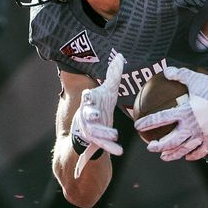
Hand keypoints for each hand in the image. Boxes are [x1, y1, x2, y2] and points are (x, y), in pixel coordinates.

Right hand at [70, 53, 125, 177]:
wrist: (87, 128)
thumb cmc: (99, 106)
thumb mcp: (107, 91)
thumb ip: (113, 75)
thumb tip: (120, 55)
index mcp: (90, 102)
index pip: (87, 98)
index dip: (88, 97)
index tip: (89, 95)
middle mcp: (86, 115)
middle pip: (87, 114)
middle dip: (90, 115)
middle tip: (95, 115)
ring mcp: (89, 128)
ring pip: (94, 131)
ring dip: (103, 133)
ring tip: (115, 135)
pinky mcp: (93, 140)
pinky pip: (100, 145)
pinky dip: (110, 148)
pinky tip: (119, 151)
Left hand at [134, 65, 207, 160]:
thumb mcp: (195, 78)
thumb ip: (179, 75)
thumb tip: (166, 71)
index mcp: (185, 112)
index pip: (161, 119)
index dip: (147, 122)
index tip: (138, 125)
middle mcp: (192, 126)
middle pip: (170, 141)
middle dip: (157, 145)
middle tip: (149, 146)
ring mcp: (203, 134)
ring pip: (184, 149)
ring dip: (172, 154)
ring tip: (164, 157)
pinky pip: (202, 151)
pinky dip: (194, 155)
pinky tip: (188, 157)